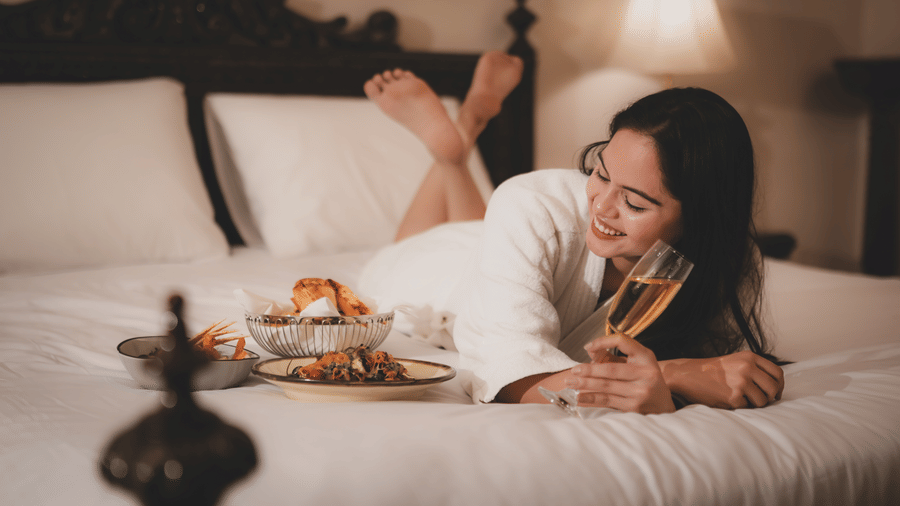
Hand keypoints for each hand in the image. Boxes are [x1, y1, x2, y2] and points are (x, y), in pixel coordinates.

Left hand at [565, 334, 674, 413]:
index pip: (623, 342)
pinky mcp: (634, 407)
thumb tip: (590, 350)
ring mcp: (640, 392)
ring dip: (585, 384)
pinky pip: (607, 401)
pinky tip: (579, 398)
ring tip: (570, 383)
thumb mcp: (637, 362)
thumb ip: (615, 355)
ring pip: (606, 386)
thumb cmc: (646, 378)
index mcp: (646, 357)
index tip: (587, 347)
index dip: (603, 342)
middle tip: (573, 370)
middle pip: (610, 370)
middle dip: (588, 370)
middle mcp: (645, 373)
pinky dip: (591, 399)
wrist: (664, 404)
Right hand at [660, 351, 784, 408]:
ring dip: (755, 403)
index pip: (777, 373)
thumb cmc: (712, 371)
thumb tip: (774, 386)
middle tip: (760, 400)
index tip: (776, 393)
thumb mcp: (736, 361)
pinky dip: (739, 406)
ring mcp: (741, 382)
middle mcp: (748, 367)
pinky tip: (727, 399)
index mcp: (750, 357)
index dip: (779, 386)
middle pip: (773, 388)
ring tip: (741, 399)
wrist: (688, 374)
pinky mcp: (734, 396)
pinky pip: (747, 407)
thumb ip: (754, 368)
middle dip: (770, 397)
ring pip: (763, 400)